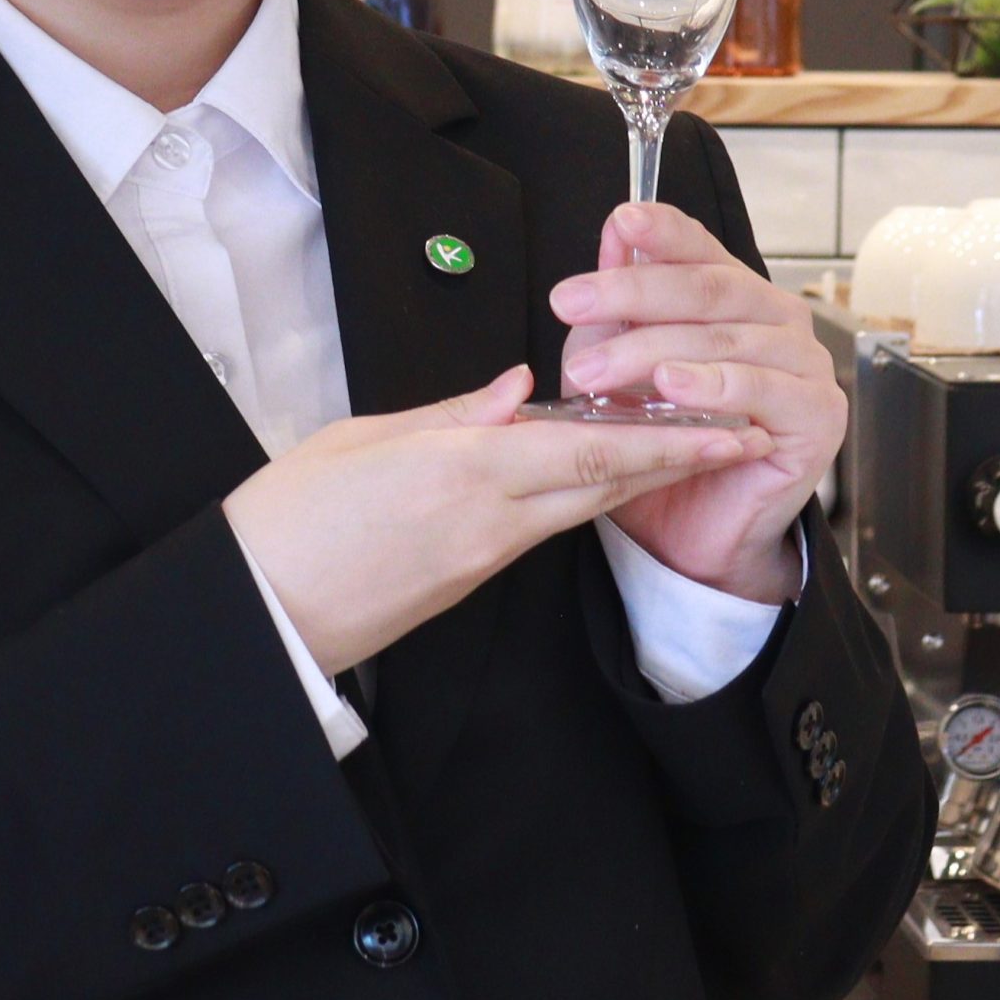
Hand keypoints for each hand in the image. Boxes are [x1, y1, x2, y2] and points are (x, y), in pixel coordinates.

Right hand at [223, 363, 772, 676]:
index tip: (721, 421)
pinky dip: (578, 498)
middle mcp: (486, 521)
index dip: (662, 435)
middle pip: (600, 483)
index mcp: (458, 471)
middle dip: (675, 458)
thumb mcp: (362, 437)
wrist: (262, 610)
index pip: (583, 446)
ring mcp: (481, 560)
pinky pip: (539, 530)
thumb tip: (516, 390)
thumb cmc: (290, 517)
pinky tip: (594, 475)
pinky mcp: (467, 584)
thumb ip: (451, 413)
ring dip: (634, 477)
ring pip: (575, 508)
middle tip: (737, 430)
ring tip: (685, 447)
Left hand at [554, 202, 843, 604]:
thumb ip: (620, 304)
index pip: (700, 248)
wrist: (690, 532)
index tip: (620, 220)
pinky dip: (712, 384)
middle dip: (630, 293)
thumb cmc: (659, 441)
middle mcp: (776, 319)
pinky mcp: (816, 415)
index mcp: (735, 295)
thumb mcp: (620, 364)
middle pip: (706, 288)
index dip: (662, 231)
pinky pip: (762, 388)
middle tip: (568, 303)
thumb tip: (615, 235)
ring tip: (594, 369)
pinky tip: (671, 386)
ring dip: (650, 350)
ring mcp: (803, 364)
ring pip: (724, 337)